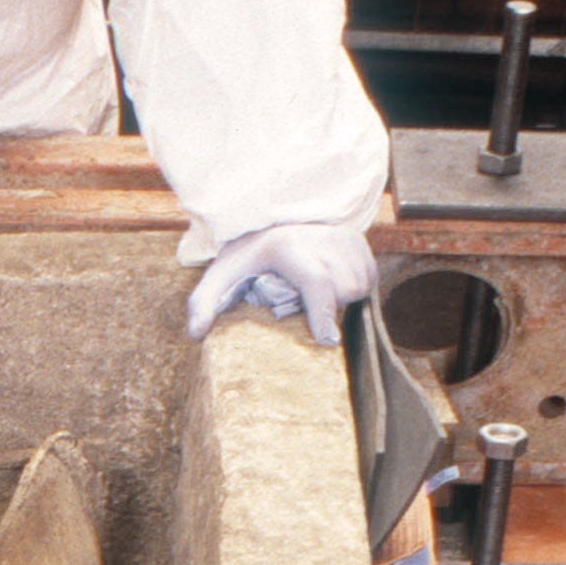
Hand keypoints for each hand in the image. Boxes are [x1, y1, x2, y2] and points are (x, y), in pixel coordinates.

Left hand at [185, 223, 380, 347]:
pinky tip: (330, 283)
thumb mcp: (218, 277)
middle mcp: (322, 238)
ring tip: (313, 292)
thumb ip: (202, 303)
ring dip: (340, 298)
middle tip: (301, 303)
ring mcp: (344, 237)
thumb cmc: (245, 257)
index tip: (327, 341)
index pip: (317, 282)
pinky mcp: (359, 239)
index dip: (323, 314)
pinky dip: (353, 287)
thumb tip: (196, 333)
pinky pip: (369, 277)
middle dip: (326, 307)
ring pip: (360, 285)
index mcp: (287, 247)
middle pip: (343, 290)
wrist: (270, 222)